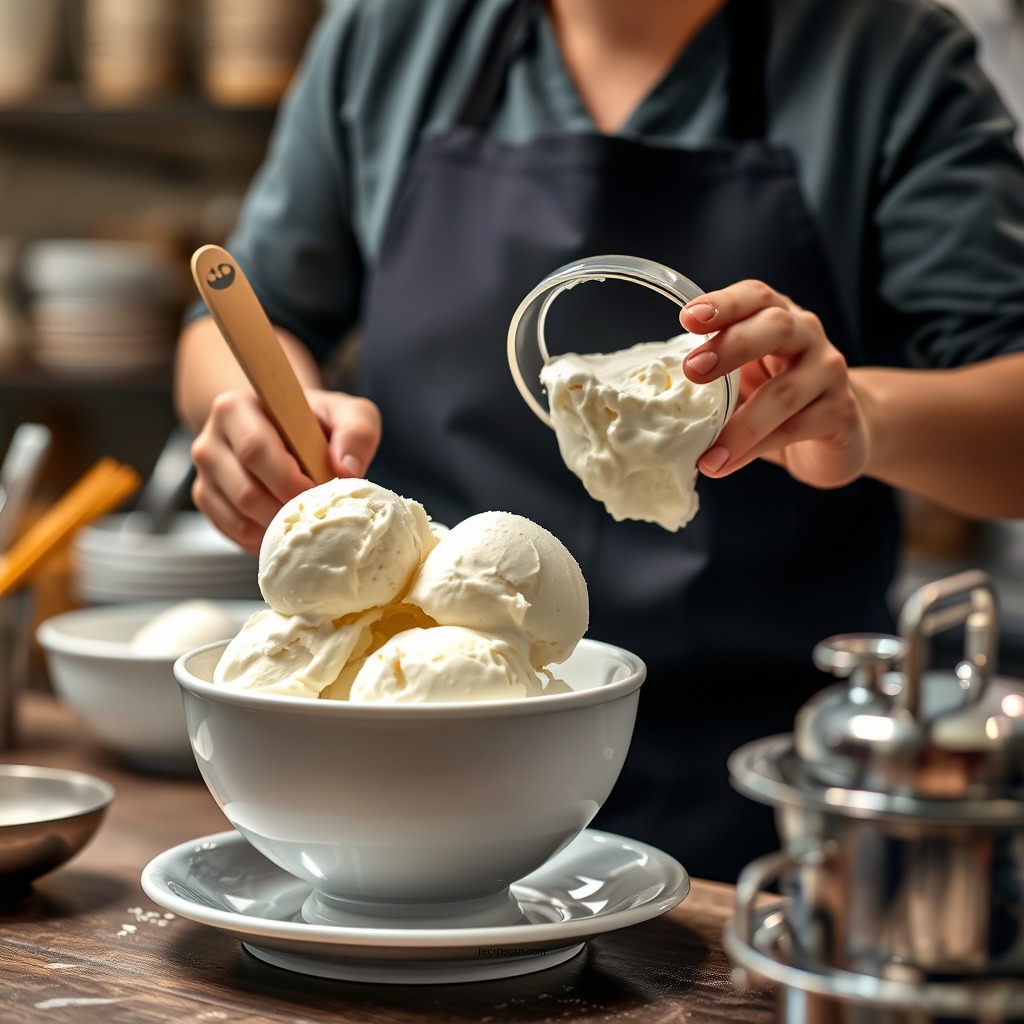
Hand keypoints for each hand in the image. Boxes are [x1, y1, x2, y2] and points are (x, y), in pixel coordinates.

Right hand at [190, 388, 380, 551]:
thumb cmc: (316, 423)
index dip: (288, 479)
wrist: (287, 431)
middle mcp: (210, 440)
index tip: (318, 488)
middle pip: (246, 490)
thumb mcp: (347, 414)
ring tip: (306, 518)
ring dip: (279, 527)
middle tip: (317, 511)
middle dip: (287, 509)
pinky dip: (265, 538)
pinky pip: (234, 532)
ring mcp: (205, 474)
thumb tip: (346, 469)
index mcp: (237, 408)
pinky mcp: (207, 500)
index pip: (255, 449)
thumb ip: (356, 432)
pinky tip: (287, 527)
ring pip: (239, 516)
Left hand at [677, 280, 870, 489]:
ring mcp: (829, 372)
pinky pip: (794, 429)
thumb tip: (653, 394)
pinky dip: (754, 449)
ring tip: (706, 452)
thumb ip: (713, 373)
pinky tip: (724, 464)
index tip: (689, 318)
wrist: (838, 431)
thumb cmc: (777, 398)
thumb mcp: (744, 377)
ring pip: (783, 392)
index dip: (723, 304)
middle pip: (775, 327)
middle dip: (732, 346)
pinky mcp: (839, 412)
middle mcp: (807, 335)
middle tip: (693, 369)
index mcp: (777, 317)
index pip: (755, 297)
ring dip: (739, 424)